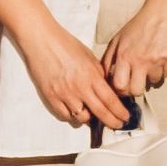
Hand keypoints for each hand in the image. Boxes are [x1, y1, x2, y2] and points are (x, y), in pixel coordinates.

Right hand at [25, 16, 132, 133]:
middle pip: (100, 112)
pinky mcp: (51, 97)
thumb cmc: (64, 44)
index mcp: (91, 76)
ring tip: (93, 116)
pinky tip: (75, 112)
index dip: (120, 112)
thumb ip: (98, 74)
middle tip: (117, 125)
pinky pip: (64, 115)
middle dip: (112, 122)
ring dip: (90, 119)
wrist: (41, 40)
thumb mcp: (89, 57)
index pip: (110, 100)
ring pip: (82, 118)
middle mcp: (79, 88)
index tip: (125, 117)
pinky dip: (72, 117)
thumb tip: (106, 89)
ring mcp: (64, 94)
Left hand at [102, 0, 166, 103]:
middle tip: (137, 81)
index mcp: (124, 56)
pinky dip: (165, 70)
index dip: (120, 90)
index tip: (123, 88)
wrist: (162, 14)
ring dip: (152, 77)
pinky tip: (161, 58)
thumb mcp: (117, 40)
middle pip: (137, 91)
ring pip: (154, 83)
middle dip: (136, 89)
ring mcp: (156, 61)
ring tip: (151, 63)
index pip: (119, 86)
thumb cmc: (138, 27)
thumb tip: (105, 79)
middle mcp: (140, 60)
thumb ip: (109, 60)